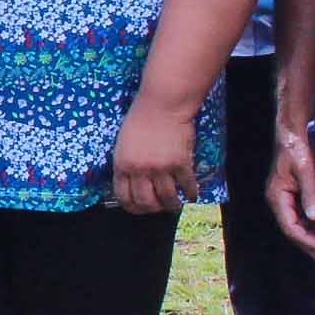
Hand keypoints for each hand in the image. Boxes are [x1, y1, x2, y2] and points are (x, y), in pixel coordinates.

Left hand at [109, 97, 200, 214]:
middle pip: (146, 202)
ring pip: (167, 198)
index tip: (139, 209)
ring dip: (172, 205)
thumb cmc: (141, 119)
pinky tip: (192, 195)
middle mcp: (140, 170)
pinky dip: (191, 193)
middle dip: (153, 209)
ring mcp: (161, 168)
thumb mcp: (123, 144)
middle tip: (159, 208)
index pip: (123, 196)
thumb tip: (133, 184)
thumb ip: (126, 164)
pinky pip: (186, 185)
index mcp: (122, 164)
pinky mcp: (180, 163)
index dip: (132, 207)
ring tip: (175, 204)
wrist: (163, 104)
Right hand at [266, 120, 314, 259]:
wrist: (296, 127)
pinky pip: (307, 215)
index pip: (291, 227)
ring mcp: (289, 197)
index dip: (308, 241)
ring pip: (301, 224)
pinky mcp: (299, 193)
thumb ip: (310, 193)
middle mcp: (281, 200)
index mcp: (277, 196)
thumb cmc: (297, 145)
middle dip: (312, 246)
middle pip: (295, 230)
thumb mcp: (305, 168)